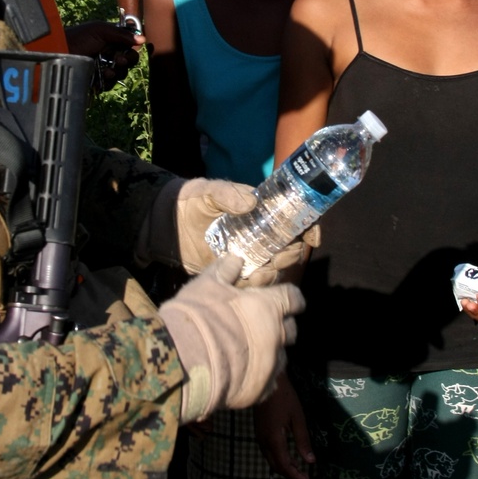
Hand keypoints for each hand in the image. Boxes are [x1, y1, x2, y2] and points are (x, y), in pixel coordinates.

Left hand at [65, 21, 139, 89]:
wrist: (58, 54)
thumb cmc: (78, 38)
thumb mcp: (100, 31)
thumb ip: (121, 34)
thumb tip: (142, 39)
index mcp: (111, 39)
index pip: (130, 46)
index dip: (132, 50)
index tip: (129, 50)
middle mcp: (108, 53)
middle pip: (129, 61)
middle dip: (127, 62)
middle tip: (119, 61)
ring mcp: (103, 67)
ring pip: (121, 73)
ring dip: (117, 72)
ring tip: (107, 70)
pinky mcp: (97, 80)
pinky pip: (111, 84)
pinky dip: (109, 81)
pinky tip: (102, 76)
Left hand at [136, 177, 318, 284]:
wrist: (165, 224)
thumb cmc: (190, 201)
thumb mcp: (208, 191)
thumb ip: (228, 193)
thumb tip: (251, 202)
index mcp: (260, 213)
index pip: (293, 220)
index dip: (308, 228)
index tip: (312, 239)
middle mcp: (259, 236)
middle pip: (288, 249)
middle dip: (289, 255)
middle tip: (277, 257)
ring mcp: (247, 255)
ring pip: (273, 269)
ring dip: (272, 274)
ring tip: (257, 274)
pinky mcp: (232, 273)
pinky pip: (251, 284)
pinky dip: (253, 287)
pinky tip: (244, 284)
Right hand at [158, 255, 302, 421]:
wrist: (184, 361)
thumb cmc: (197, 316)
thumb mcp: (206, 285)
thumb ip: (224, 271)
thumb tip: (235, 259)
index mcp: (269, 308)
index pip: (294, 298)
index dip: (289, 298)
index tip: (284, 298)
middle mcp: (276, 336)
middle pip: (291, 330)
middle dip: (280, 326)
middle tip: (262, 325)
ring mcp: (271, 366)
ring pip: (281, 358)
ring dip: (271, 353)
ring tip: (250, 352)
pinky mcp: (260, 390)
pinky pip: (269, 383)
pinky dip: (261, 378)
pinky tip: (245, 374)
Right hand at [255, 373, 314, 478]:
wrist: (267, 382)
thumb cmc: (284, 397)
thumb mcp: (298, 418)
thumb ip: (303, 440)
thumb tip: (310, 461)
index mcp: (274, 439)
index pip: (284, 465)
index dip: (295, 475)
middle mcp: (264, 441)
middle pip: (275, 465)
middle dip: (289, 474)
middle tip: (303, 477)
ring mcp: (259, 436)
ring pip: (270, 459)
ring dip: (282, 466)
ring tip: (296, 467)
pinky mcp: (258, 431)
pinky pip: (266, 451)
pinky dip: (276, 458)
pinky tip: (285, 454)